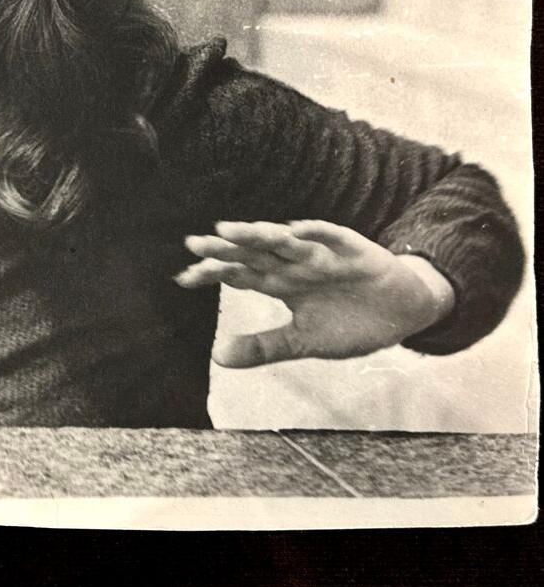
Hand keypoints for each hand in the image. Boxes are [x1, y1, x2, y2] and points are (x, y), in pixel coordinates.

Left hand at [175, 219, 454, 366]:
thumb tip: (217, 357)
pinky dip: (316, 233)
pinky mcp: (355, 251)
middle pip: (255, 254)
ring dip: (259, 235)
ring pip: (286, 242)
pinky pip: (333, 238)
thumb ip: (264, 347)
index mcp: (282, 284)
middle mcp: (296, 265)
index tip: (182, 278)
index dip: (213, 274)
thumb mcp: (304, 342)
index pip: (240, 275)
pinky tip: (296, 229)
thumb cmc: (351, 322)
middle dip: (226, 248)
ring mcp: (324, 256)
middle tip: (194, 243)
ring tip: (230, 228)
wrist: (404, 314)